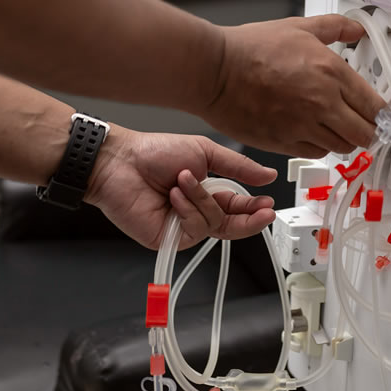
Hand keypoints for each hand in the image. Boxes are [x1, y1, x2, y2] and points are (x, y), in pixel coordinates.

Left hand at [85, 127, 277, 249]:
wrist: (122, 162)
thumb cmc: (155, 153)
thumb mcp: (204, 152)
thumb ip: (237, 166)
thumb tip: (268, 175)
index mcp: (206, 192)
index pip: (236, 206)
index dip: (253, 207)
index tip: (268, 203)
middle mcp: (195, 212)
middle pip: (231, 225)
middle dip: (249, 218)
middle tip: (264, 211)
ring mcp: (182, 227)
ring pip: (214, 224)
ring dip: (202, 199)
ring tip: (182, 179)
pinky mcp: (169, 239)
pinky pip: (194, 230)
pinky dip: (188, 209)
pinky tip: (174, 195)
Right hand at [202, 15, 384, 157]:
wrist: (215, 72)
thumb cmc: (249, 49)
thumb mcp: (298, 27)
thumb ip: (334, 28)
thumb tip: (356, 28)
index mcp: (331, 73)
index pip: (375, 106)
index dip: (383, 113)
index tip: (383, 114)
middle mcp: (322, 103)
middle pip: (365, 134)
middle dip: (368, 130)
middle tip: (364, 124)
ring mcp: (304, 127)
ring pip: (343, 147)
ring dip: (344, 139)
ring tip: (336, 126)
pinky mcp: (284, 143)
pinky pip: (316, 154)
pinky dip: (319, 146)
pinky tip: (312, 132)